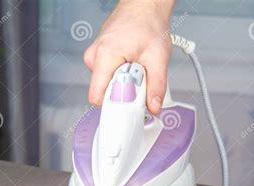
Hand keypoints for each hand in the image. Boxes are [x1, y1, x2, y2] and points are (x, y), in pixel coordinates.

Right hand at [84, 0, 174, 114]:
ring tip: (138, 69)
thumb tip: (154, 107)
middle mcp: (94, 57)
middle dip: (122, 94)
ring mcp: (95, 57)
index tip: (130, 106)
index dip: (114, 105)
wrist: (144, 6)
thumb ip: (157, 86)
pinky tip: (132, 65)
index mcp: (105, 57)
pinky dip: (121, 76)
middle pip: (103, 93)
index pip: (97, 97)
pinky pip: (108, 77)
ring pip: (107, 85)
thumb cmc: (148, 24)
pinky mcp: (99, 58)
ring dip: (123, 84)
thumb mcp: (159, 57)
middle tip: (140, 82)